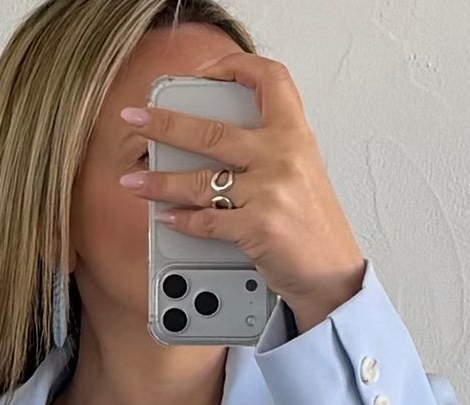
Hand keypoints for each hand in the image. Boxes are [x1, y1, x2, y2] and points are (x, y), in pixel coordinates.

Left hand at [116, 51, 366, 331]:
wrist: (334, 274)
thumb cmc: (314, 226)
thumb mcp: (303, 171)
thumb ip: (270, 149)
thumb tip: (220, 140)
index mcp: (295, 134)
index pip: (269, 78)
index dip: (234, 66)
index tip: (203, 73)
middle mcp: (282, 156)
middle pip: (212, 130)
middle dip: (165, 124)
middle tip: (135, 120)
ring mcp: (270, 191)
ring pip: (200, 179)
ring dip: (160, 182)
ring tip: (134, 181)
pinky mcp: (258, 227)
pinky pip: (207, 220)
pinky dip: (183, 221)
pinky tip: (167, 217)